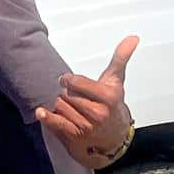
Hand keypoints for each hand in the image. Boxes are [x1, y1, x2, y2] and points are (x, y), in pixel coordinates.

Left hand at [36, 35, 138, 168]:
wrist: (114, 136)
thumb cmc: (112, 104)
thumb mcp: (116, 81)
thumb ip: (120, 58)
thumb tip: (133, 37)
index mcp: (108, 97)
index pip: (76, 82)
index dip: (68, 80)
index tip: (68, 80)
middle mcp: (98, 113)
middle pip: (65, 93)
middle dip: (66, 93)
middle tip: (73, 97)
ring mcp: (87, 126)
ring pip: (59, 105)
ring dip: (59, 104)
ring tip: (70, 107)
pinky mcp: (76, 136)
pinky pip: (57, 124)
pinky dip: (47, 118)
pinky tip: (41, 112)